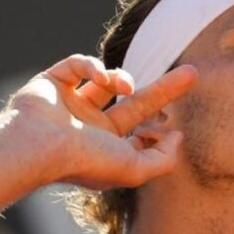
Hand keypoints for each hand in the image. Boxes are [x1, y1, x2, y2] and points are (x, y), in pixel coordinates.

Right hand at [9, 54, 196, 189]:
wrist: (40, 146)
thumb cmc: (86, 161)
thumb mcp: (135, 169)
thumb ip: (163, 159)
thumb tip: (178, 137)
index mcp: (105, 146)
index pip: (139, 130)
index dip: (159, 126)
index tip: (173, 125)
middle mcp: (88, 126)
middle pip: (134, 102)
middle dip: (165, 89)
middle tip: (193, 73)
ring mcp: (69, 103)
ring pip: (106, 80)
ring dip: (122, 78)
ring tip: (126, 86)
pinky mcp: (51, 82)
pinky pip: (77, 64)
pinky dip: (92, 66)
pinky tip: (101, 78)